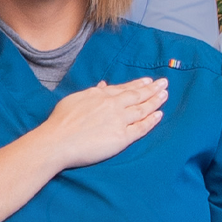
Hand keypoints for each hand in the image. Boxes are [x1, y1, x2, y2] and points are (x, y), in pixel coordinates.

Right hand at [39, 77, 167, 170]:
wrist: (57, 141)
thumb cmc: (60, 122)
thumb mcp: (75, 99)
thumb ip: (92, 92)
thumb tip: (103, 85)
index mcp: (101, 96)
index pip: (125, 88)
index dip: (138, 84)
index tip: (148, 80)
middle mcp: (113, 106)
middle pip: (137, 95)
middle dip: (152, 89)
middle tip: (164, 83)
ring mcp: (119, 121)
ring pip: (142, 109)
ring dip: (155, 101)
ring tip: (165, 95)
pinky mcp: (122, 137)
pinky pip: (141, 128)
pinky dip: (152, 121)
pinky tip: (159, 115)